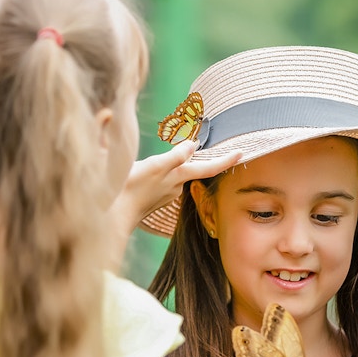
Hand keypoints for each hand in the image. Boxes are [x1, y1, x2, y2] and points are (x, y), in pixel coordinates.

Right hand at [110, 141, 240, 234]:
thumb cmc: (131, 187)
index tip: (242, 153)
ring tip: (184, 150)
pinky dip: (167, 171)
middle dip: (203, 158)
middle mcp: (176, 186)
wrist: (115, 212)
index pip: (208, 167)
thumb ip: (175, 156)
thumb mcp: (154, 166)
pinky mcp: (155, 196)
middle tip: (210, 144)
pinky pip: (167, 180)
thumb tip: (194, 145)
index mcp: (177, 176)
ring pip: (179, 173)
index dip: (225, 160)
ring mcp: (165, 192)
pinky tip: (156, 169)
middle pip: (195, 169)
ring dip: (181, 163)